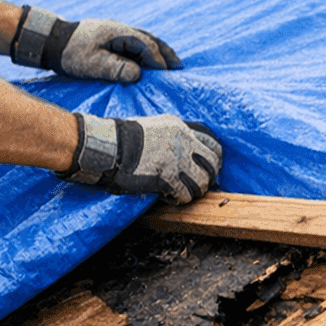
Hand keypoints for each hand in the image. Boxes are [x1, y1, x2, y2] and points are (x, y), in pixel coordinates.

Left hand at [11, 7, 181, 83]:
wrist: (52, 41)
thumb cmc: (70, 54)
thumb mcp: (91, 64)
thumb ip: (115, 68)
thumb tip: (138, 74)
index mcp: (117, 32)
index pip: (144, 45)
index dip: (158, 59)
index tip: (167, 73)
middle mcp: (119, 29)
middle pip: (149, 39)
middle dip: (165, 53)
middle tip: (179, 67)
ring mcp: (115, 32)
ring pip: (143, 40)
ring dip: (158, 51)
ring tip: (170, 64)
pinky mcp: (110, 38)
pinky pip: (134, 44)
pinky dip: (146, 52)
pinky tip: (149, 62)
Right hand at [58, 114, 221, 203]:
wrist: (111, 146)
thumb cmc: (126, 137)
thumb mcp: (156, 126)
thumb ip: (175, 136)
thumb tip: (187, 149)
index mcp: (181, 128)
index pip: (213, 143)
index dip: (214, 159)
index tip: (210, 167)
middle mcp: (183, 142)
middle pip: (213, 163)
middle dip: (209, 176)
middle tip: (200, 184)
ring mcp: (176, 160)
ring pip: (201, 182)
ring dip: (195, 190)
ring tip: (184, 193)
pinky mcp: (166, 177)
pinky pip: (184, 194)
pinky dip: (179, 199)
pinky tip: (170, 197)